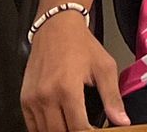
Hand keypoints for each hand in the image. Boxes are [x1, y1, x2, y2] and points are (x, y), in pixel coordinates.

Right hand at [22, 13, 126, 131]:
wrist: (56, 25)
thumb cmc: (80, 44)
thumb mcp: (104, 67)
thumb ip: (112, 97)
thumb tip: (122, 121)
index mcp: (67, 88)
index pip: (78, 129)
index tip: (97, 131)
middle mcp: (46, 96)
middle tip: (86, 128)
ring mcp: (33, 98)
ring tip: (73, 125)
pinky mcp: (24, 98)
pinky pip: (32, 126)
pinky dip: (44, 130)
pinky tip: (57, 125)